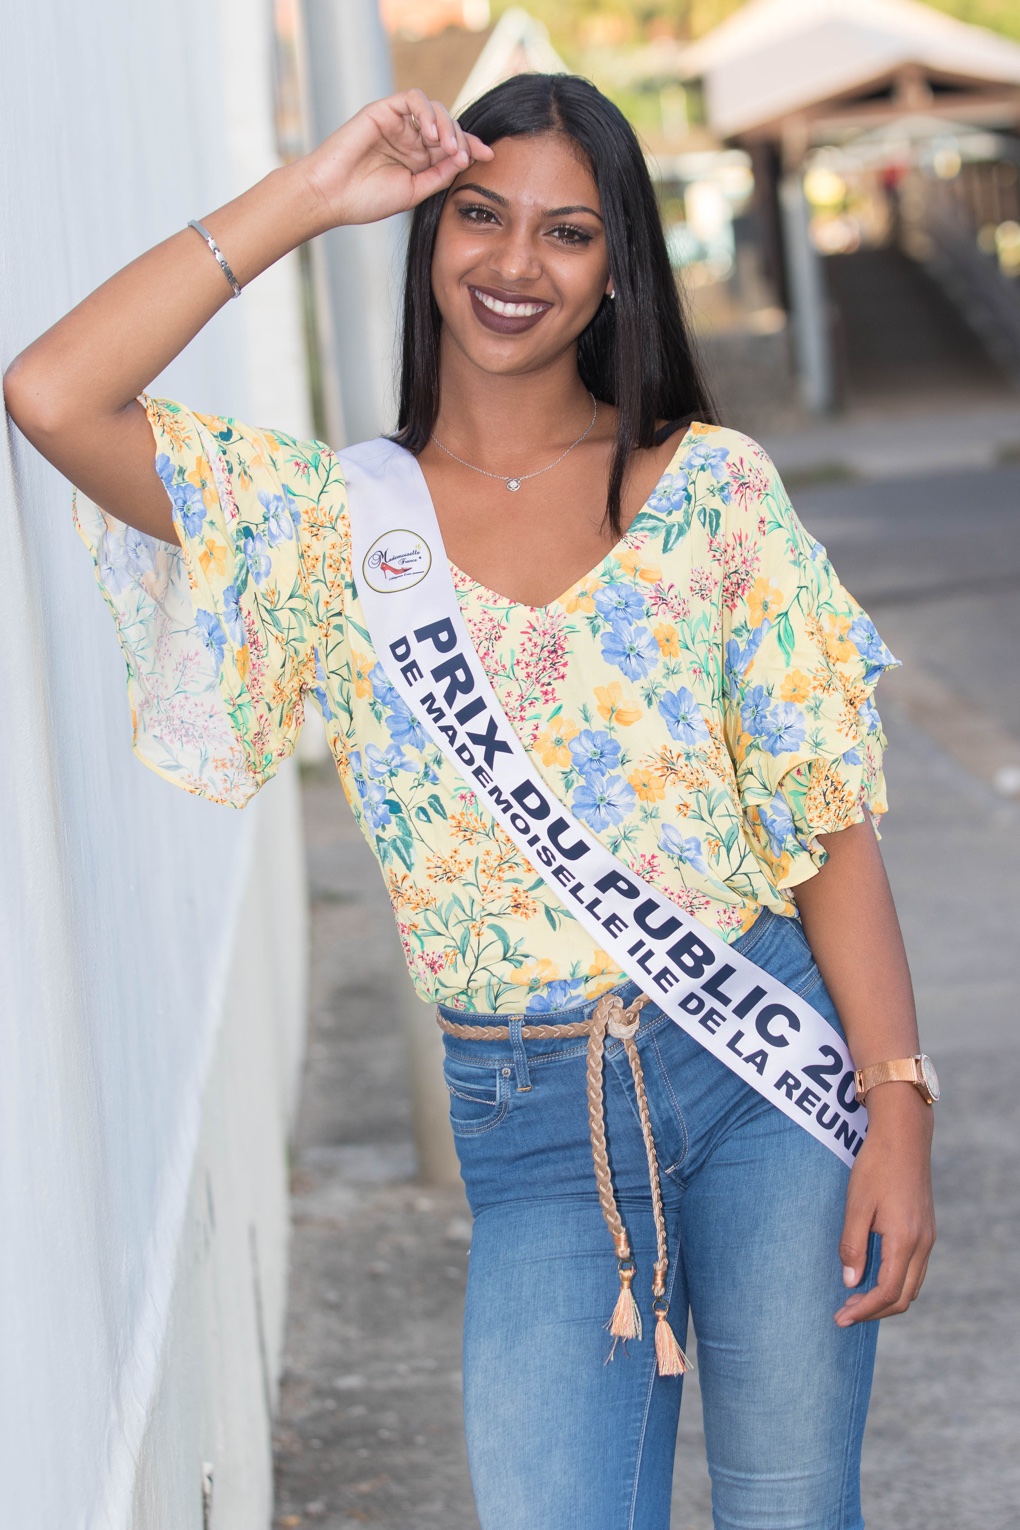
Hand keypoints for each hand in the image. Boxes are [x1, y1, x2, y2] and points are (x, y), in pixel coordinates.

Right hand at [303, 89, 493, 230]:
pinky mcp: (383, 110)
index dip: (472, 148)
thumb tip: (465, 159)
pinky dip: (427, 111)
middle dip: (462, 138)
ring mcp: (397, 124)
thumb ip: (438, 175)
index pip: (451, 146)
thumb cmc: (366, 200)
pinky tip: (431, 133)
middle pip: (447, 126)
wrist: (332, 196)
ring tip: (447, 147)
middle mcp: (410, 139)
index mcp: (418, 160)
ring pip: (434, 109)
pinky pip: (413, 99)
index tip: (489, 157)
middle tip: (465, 156)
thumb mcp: (413, 192)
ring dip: (447, 126)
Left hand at [835, 1083, 935, 1325]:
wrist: (903, 1136)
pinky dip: (895, 1281)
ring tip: (855, 1299)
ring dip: (886, 1298)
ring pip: (911, 1284)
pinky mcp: (925, 1228)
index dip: (864, 1311)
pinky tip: (873, 1274)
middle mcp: (922, 1244)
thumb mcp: (856, 1205)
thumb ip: (853, 1246)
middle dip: (875, 1311)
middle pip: (904, 1296)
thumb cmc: (876, 1166)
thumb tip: (850, 1283)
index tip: (841, 1318)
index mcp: (905, 1240)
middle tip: (845, 1312)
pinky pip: (914, 1268)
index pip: (887, 1293)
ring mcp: (927, 1237)